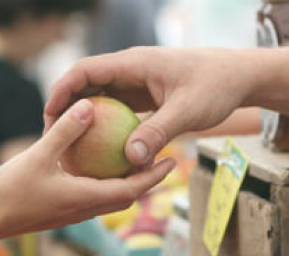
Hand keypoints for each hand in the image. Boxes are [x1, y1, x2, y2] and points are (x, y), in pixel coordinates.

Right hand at [0, 99, 175, 241]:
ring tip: (137, 161)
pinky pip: (92, 197)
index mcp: (86, 198)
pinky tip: (98, 166)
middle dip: (147, 180)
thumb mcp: (38, 156)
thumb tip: (89, 106)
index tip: (172, 161)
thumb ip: (65, 132)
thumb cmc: (9, 191)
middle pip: (127, 196)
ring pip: (110, 199)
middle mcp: (85, 210)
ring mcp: (73, 213)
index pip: (131, 190)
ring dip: (127, 183)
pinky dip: (104, 183)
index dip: (154, 176)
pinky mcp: (62, 212)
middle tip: (163, 159)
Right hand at [45, 48, 253, 167]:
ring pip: (101, 100)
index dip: (62, 90)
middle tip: (52, 137)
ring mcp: (137, 84)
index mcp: (134, 64)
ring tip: (70, 148)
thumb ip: (158, 133)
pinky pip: (118, 112)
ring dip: (85, 121)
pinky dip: (106, 129)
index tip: (49, 116)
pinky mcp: (145, 98)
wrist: (239, 78)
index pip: (85, 71)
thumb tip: (130, 159)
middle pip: (87, 86)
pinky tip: (101, 155)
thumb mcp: (187, 111)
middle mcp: (131, 71)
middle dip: (66, 109)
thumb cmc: (216, 87)